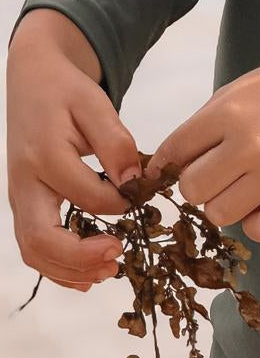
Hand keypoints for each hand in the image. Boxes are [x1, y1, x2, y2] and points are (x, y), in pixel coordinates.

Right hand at [6, 9, 137, 291]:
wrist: (32, 81)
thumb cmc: (66, 92)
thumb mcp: (95, 104)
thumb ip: (116, 144)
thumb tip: (135, 185)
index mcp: (44, 154)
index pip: (84, 195)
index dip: (117, 206)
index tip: (138, 200)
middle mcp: (25, 182)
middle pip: (41, 238)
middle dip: (81, 258)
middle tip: (119, 257)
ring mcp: (21, 198)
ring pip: (34, 250)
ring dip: (71, 270)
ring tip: (109, 270)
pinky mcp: (26, 207)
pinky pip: (34, 248)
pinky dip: (60, 269)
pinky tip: (90, 275)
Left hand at [143, 49, 259, 242]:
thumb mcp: (236, 92)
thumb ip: (202, 126)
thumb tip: (165, 165)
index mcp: (229, 113)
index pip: (174, 151)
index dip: (165, 164)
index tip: (170, 169)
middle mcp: (251, 145)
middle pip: (194, 189)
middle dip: (198, 185)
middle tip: (216, 175)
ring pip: (222, 214)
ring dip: (225, 206)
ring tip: (242, 189)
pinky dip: (256, 225)